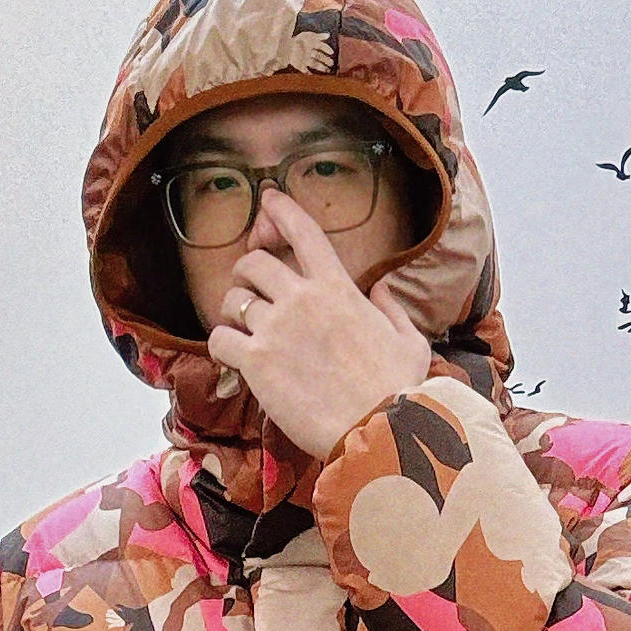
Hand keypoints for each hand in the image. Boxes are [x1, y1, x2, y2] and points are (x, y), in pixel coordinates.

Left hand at [205, 189, 431, 458]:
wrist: (379, 431)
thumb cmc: (399, 391)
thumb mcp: (411, 341)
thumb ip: (393, 308)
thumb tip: (381, 287)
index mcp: (339, 287)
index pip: (303, 231)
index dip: (280, 209)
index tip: (268, 199)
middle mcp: (302, 298)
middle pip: (254, 262)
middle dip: (246, 272)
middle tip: (247, 290)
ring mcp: (276, 328)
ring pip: (232, 300)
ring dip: (231, 311)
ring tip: (239, 329)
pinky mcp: (257, 361)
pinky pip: (220, 339)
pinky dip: (220, 346)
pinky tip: (232, 358)